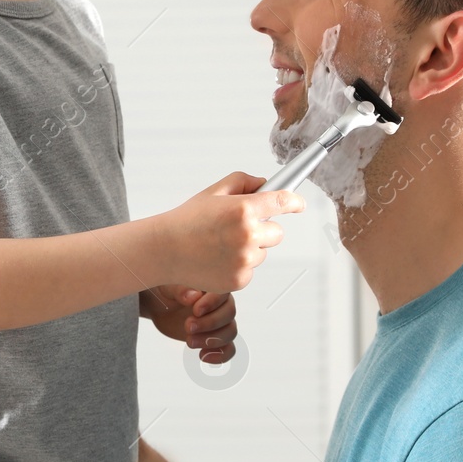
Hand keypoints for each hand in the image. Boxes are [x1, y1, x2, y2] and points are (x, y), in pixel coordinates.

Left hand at [141, 285, 238, 362]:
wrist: (162, 307)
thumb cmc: (167, 292)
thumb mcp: (169, 288)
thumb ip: (181, 290)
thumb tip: (194, 296)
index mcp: (214, 287)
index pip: (223, 294)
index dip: (212, 303)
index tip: (195, 311)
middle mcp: (222, 304)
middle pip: (229, 315)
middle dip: (209, 323)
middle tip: (188, 326)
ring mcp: (221, 323)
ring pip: (230, 332)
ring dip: (212, 340)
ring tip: (189, 341)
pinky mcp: (215, 338)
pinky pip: (228, 349)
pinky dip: (220, 355)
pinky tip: (203, 356)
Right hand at [155, 172, 303, 292]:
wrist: (164, 250)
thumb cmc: (186, 221)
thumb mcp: (213, 193)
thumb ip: (242, 182)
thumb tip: (265, 184)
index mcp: (243, 209)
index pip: (282, 201)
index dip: (294, 202)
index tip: (297, 204)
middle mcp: (248, 235)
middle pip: (277, 232)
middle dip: (265, 229)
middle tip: (241, 228)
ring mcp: (245, 260)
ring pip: (263, 253)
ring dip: (251, 249)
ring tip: (222, 245)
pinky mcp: (240, 279)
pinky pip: (251, 270)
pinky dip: (239, 265)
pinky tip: (218, 258)